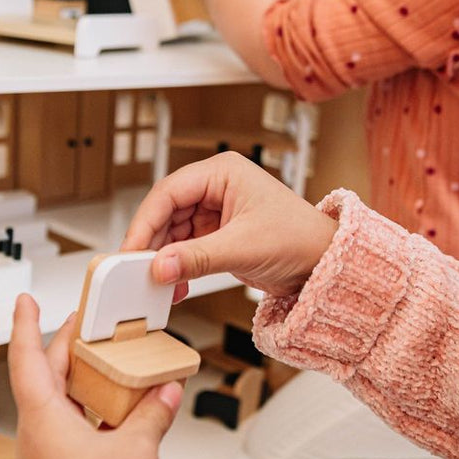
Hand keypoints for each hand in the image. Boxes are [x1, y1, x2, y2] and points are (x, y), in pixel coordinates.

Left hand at [8, 294, 183, 458]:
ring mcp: (44, 457)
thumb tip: (166, 389)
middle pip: (44, 377)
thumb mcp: (137, 448)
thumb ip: (153, 412)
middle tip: (84, 325)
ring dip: (76, 378)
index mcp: (43, 423)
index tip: (24, 301)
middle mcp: (36, 438)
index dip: (25, 326)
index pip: (25, 360)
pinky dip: (84, 408)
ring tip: (102, 360)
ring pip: (55, 401)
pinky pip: (65, 426)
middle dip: (63, 347)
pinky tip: (111, 406)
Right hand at [121, 152, 337, 300]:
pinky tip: (175, 285)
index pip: (168, 193)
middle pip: (166, 213)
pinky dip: (178, 267)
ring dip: (164, 259)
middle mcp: (215, 188)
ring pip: (172, 233)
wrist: (326, 265)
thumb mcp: (243, 248)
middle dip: (153, 244)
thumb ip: (196, 258)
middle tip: (138, 270)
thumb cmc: (301, 239)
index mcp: (221, 173)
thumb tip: (159, 267)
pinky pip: (185, 248)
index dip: (145, 222)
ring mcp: (215, 211)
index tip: (131, 250)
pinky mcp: (216, 234)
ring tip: (159, 282)